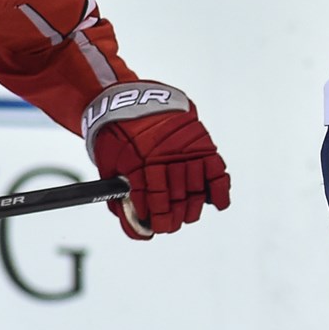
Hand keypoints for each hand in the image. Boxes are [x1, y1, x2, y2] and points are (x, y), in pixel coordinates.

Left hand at [83, 82, 231, 239]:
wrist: (129, 99)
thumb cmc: (115, 136)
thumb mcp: (108, 167)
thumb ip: (121, 200)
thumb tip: (139, 230)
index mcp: (138, 162)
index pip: (152, 200)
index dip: (156, 218)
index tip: (155, 227)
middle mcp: (164, 156)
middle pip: (176, 198)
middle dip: (173, 218)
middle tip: (170, 225)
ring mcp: (185, 150)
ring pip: (195, 189)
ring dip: (192, 208)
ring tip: (187, 216)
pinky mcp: (200, 142)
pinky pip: (216, 170)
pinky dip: (220, 190)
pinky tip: (217, 204)